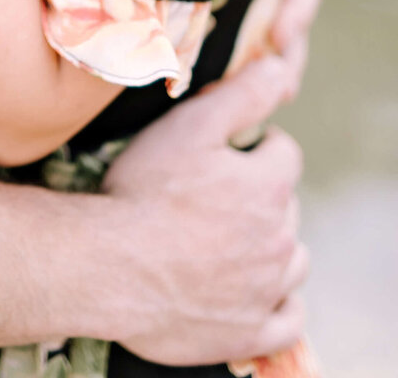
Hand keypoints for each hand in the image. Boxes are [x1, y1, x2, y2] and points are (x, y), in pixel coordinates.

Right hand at [103, 55, 306, 364]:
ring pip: (291, 260)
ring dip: (270, 246)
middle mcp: (279, 239)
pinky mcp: (250, 332)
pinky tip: (252, 290)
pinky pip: (288, 318)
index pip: (283, 153)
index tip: (220, 153)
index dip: (251, 146)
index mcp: (269, 186)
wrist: (109, 267)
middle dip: (257, 195)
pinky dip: (278, 303)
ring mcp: (267, 290)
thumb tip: (282, 67)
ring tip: (224, 239)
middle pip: (285, 206)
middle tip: (210, 195)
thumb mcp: (189, 125)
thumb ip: (242, 94)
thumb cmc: (144, 191)